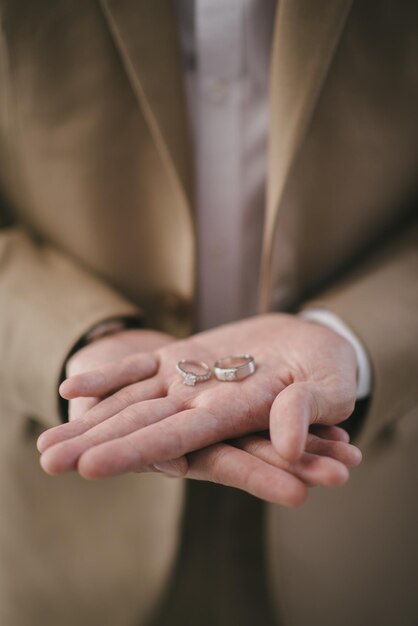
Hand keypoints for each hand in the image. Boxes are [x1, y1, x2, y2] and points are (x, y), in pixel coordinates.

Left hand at [38, 314, 361, 504]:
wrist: (314, 344)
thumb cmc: (329, 369)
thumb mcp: (329, 387)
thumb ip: (304, 410)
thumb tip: (286, 443)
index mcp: (236, 414)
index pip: (179, 438)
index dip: (136, 451)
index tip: (90, 466)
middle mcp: (203, 404)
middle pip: (141, 427)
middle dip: (94, 444)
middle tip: (47, 462)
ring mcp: (188, 381)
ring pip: (131, 401)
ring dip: (89, 420)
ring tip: (45, 444)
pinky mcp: (184, 357)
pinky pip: (140, 369)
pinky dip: (109, 377)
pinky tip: (73, 387)